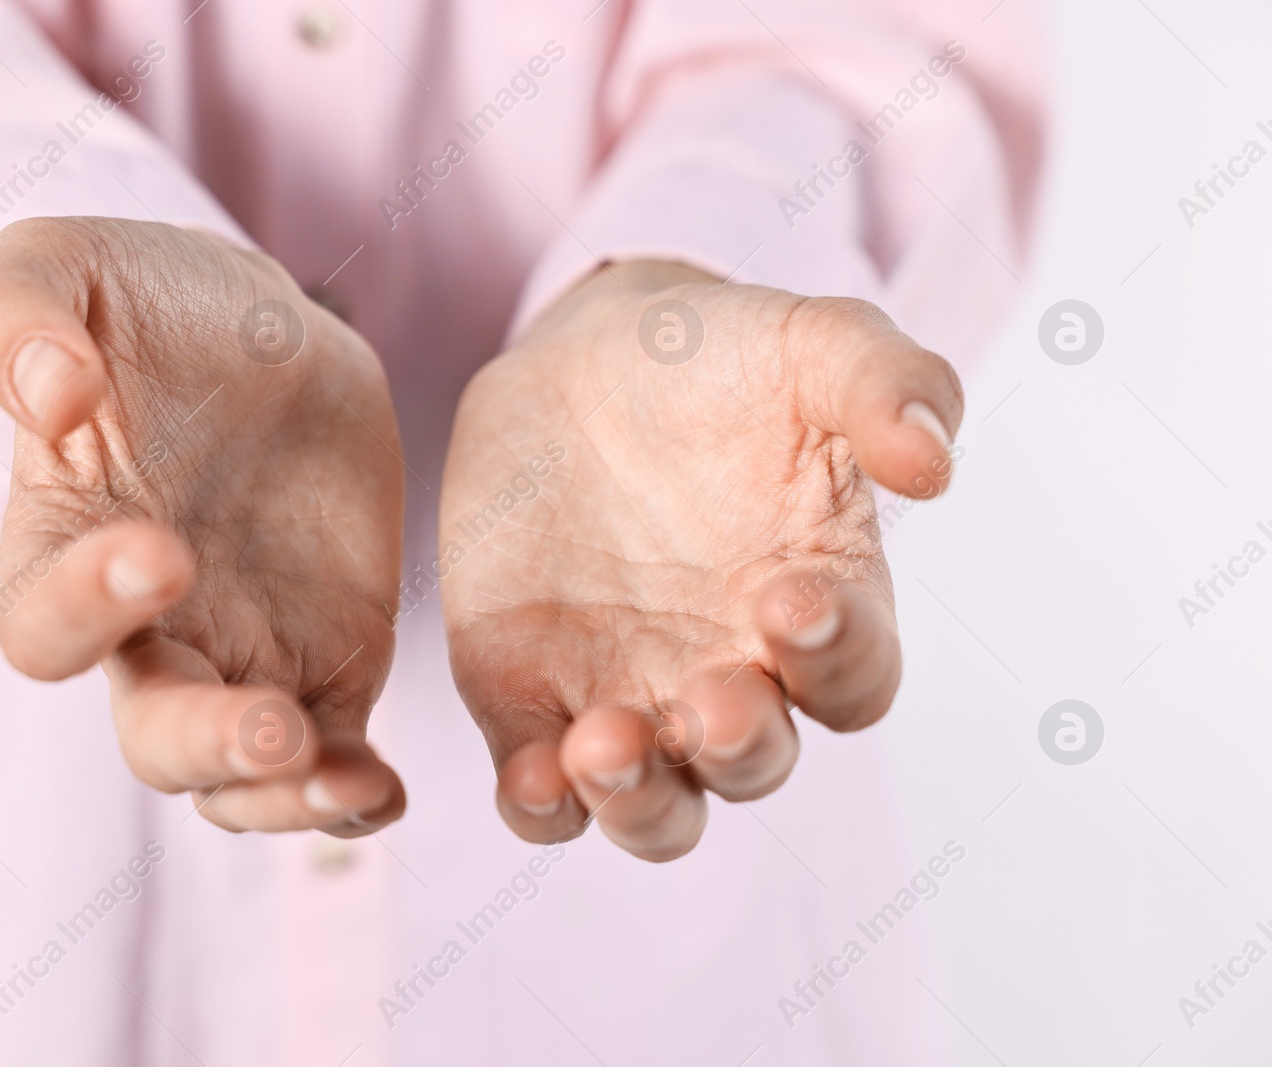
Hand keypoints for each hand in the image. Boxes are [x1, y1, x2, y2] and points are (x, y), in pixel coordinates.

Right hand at [0, 217, 405, 836]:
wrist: (269, 335)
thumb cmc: (147, 303)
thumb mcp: (65, 265)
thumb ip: (17, 316)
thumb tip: (50, 397)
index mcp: (65, 544)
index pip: (44, 623)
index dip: (86, 606)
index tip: (162, 550)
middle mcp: (147, 626)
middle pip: (153, 735)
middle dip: (206, 745)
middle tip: (273, 727)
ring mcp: (241, 653)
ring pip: (240, 773)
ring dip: (284, 793)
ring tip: (346, 777)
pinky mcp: (328, 659)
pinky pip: (331, 751)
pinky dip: (351, 788)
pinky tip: (382, 790)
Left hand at [440, 261, 959, 860]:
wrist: (581, 365)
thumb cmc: (723, 363)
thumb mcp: (813, 345)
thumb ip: (886, 384)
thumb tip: (931, 461)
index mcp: (818, 608)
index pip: (854, 675)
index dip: (838, 656)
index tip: (793, 600)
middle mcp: (734, 675)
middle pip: (755, 761)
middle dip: (740, 747)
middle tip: (712, 703)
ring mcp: (632, 698)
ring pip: (658, 803)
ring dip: (641, 801)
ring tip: (604, 748)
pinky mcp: (534, 703)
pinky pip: (547, 790)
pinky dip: (543, 805)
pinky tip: (534, 778)